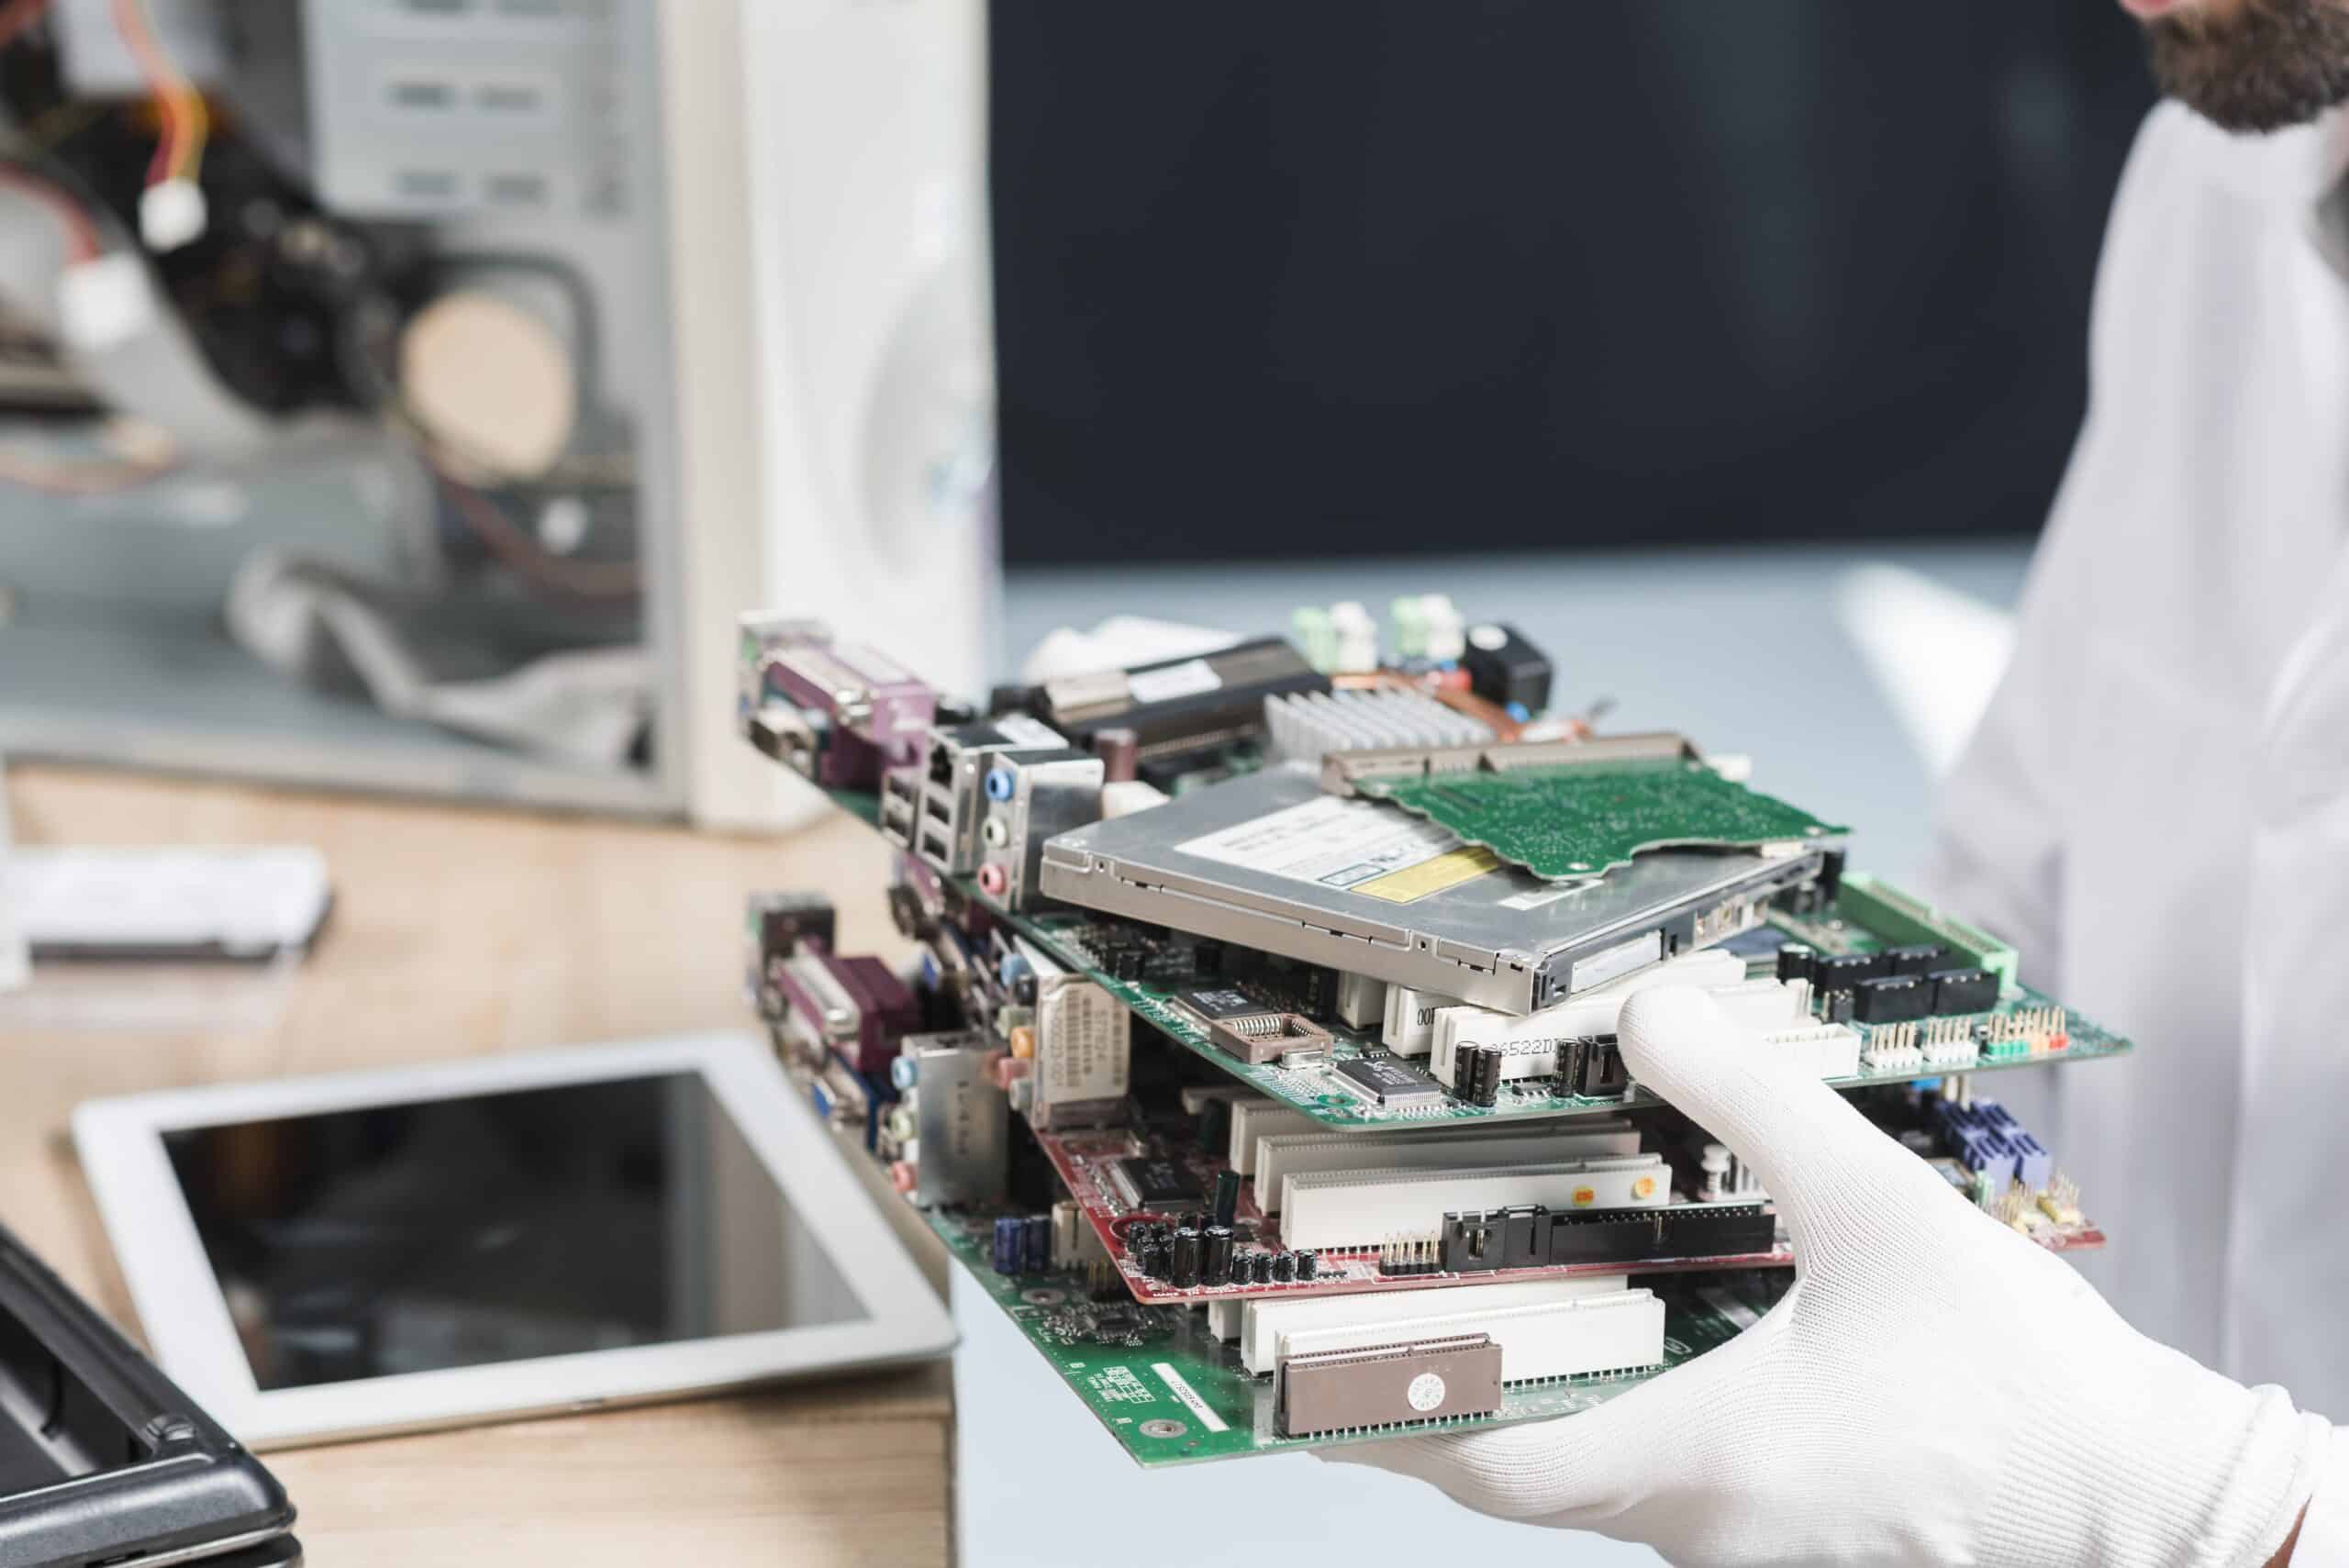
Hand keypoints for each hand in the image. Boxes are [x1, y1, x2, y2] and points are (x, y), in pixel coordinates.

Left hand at [1328, 987, 2331, 1565]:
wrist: (2148, 1506)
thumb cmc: (2030, 1391)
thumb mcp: (1882, 1207)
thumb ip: (1754, 1097)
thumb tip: (1655, 1009)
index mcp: (1706, 1458)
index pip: (1489, 1456)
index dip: (1377, 1414)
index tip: (1293, 1374)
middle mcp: (1704, 1524)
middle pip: (1513, 1475)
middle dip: (1423, 1407)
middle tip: (1346, 1333)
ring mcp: (1740, 1546)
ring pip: (1581, 1486)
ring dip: (1513, 1410)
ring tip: (1453, 1323)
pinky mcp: (1779, 1538)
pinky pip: (1652, 1489)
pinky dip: (1598, 1423)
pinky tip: (1607, 1353)